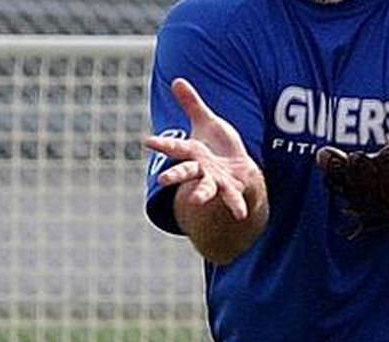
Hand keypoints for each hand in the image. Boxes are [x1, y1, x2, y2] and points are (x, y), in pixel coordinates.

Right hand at [144, 78, 260, 220]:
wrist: (238, 168)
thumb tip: (177, 80)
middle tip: (161, 181)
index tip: (148, 141)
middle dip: (174, 175)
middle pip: (185, 172)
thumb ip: (192, 104)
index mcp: (192, 152)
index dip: (162, 144)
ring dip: (201, 195)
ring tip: (195, 202)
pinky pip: (233, 198)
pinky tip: (241, 214)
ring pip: (206, 189)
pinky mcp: (232, 188)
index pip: (174, 147)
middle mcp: (200, 169)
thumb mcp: (207, 121)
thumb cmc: (219, 144)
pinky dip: (236, 206)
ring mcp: (215, 181)